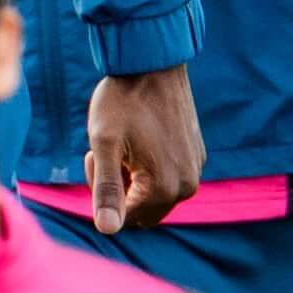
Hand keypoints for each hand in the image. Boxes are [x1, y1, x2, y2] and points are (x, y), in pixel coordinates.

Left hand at [84, 66, 203, 233]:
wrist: (152, 63)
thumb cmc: (121, 101)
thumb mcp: (104, 144)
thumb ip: (105, 188)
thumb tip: (107, 229)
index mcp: (164, 188)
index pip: (125, 218)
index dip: (103, 192)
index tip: (95, 156)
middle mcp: (187, 186)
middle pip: (143, 211)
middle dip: (121, 188)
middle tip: (109, 151)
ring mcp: (195, 170)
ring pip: (156, 194)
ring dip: (135, 178)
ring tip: (125, 143)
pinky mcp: (197, 155)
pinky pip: (170, 177)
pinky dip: (151, 166)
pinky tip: (141, 135)